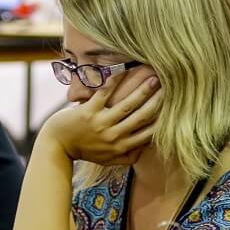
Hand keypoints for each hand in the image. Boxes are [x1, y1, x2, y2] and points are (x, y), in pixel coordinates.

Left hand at [44, 69, 162, 166]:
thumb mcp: (108, 160)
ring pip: (127, 105)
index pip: (148, 133)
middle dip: (157, 102)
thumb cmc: (84, 151)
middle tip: (169, 87)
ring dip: (141, 91)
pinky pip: (104, 93)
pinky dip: (114, 81)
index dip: (162, 120)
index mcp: (121, 147)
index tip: (173, 107)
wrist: (57, 146)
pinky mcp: (88, 112)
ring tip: (153, 78)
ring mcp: (100, 124)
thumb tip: (146, 149)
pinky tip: (124, 68)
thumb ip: (127, 156)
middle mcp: (113, 136)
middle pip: (141, 117)